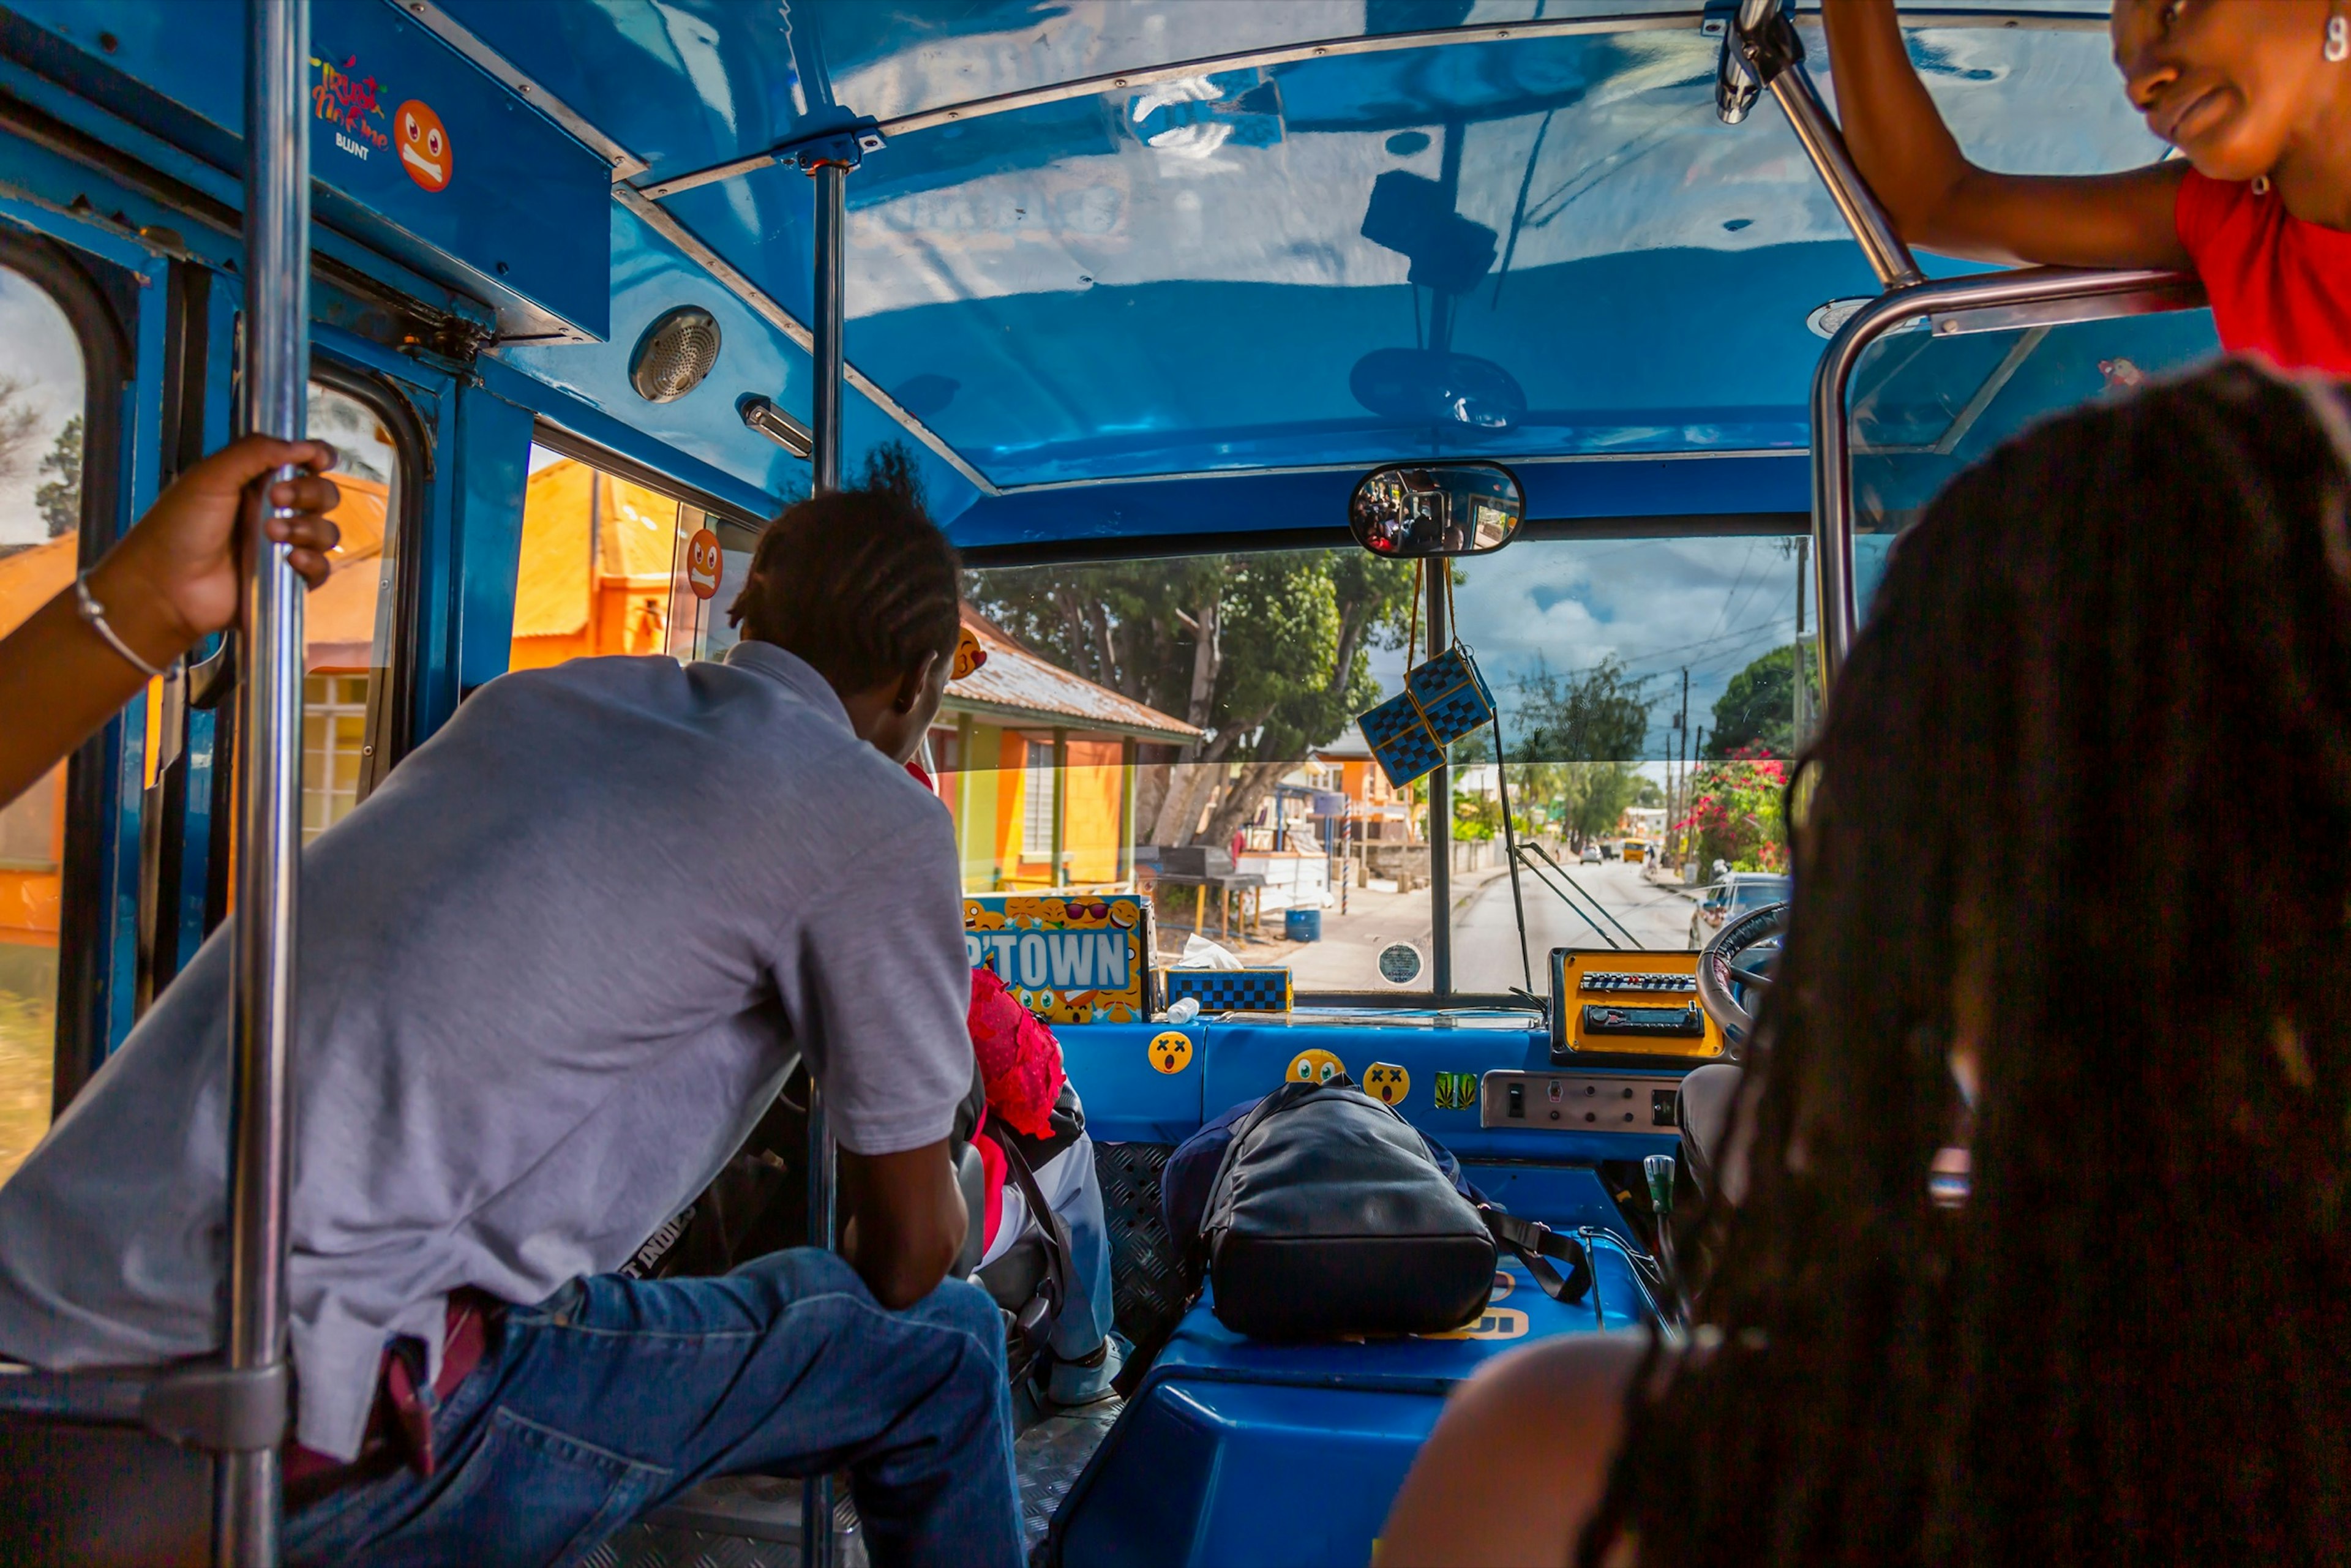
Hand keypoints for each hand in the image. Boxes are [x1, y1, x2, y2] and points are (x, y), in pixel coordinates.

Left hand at [87, 434, 341, 667]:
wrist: (166, 587)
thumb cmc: (179, 528)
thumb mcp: (210, 477)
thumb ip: (256, 452)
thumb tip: (305, 446)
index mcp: (256, 482)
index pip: (302, 462)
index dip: (318, 457)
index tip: (318, 460)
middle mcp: (274, 511)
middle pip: (322, 494)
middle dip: (309, 493)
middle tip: (278, 500)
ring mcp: (283, 547)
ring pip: (326, 531)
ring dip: (308, 529)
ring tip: (273, 535)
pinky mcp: (288, 581)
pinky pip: (322, 569)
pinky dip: (313, 562)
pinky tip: (291, 560)